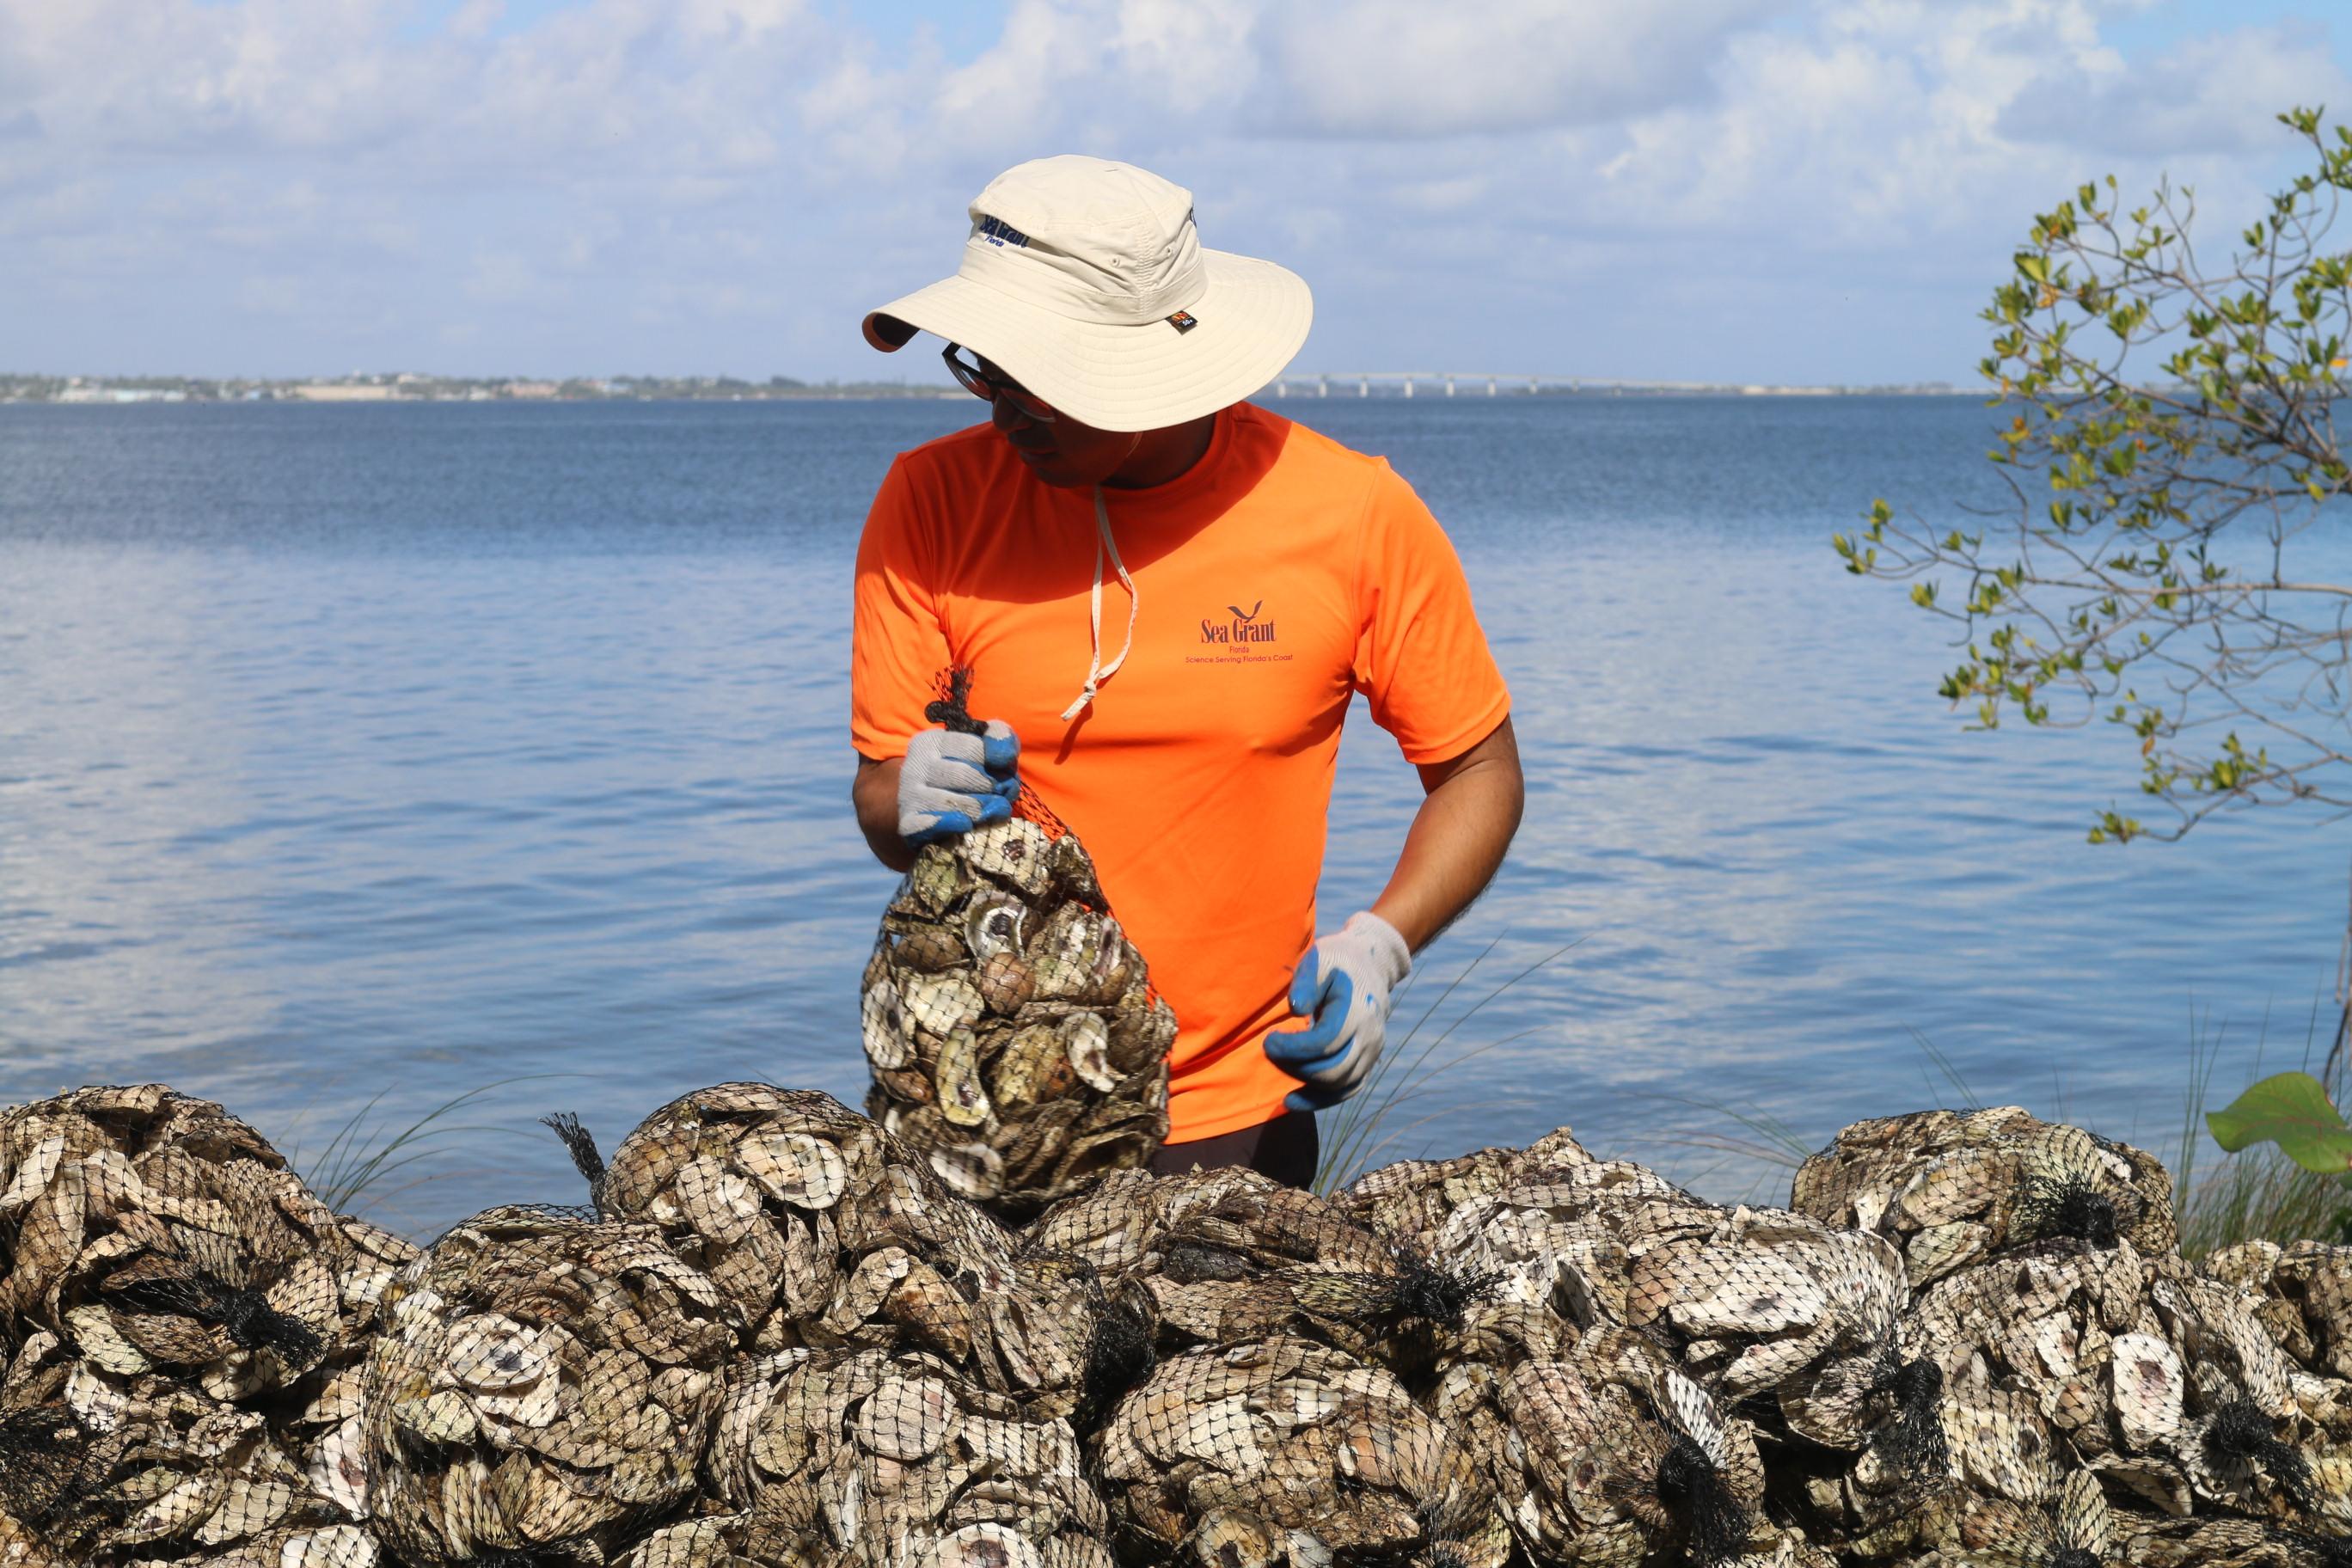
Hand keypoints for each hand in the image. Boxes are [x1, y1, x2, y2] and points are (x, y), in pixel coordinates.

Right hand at [898, 721, 1020, 843]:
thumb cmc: (962, 775)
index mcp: (932, 742)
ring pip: (953, 801)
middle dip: (992, 788)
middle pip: (964, 776)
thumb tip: (1005, 754)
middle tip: (1005, 796)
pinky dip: (952, 824)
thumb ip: (998, 738)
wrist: (926, 808)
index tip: (1007, 772)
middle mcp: (916, 765)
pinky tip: (966, 825)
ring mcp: (909, 795)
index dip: (998, 762)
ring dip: (981, 810)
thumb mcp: (982, 749)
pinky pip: (931, 824)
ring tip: (995, 812)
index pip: (972, 748)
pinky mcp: (909, 824)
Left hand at [1263, 911, 1410, 1111]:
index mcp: (1357, 1009)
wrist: (1370, 965)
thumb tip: (1296, 1009)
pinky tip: (1291, 1101)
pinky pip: (1346, 1090)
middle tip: (1271, 1052)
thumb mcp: (1318, 959)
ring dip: (1305, 1082)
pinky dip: (1319, 1100)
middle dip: (1296, 1067)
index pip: (1325, 1042)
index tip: (1269, 1040)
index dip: (1293, 1048)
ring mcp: (1372, 1052)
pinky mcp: (1367, 1062)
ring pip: (1339, 1084)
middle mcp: (1369, 1036)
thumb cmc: (1336, 962)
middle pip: (1333, 1069)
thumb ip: (1306, 982)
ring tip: (1280, 1067)